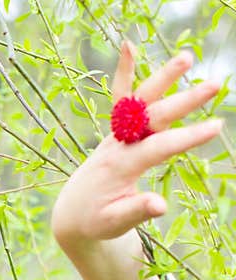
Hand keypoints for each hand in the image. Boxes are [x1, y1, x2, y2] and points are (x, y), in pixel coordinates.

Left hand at [51, 41, 222, 248]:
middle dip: (182, 102)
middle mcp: (116, 145)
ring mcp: (114, 135)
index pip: (157, 148)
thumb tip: (160, 206)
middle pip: (152, 118)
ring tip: (187, 57)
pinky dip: (124, 73)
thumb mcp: (114, 224)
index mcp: (119, 167)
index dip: (186, 138)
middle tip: (215, 85)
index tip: (215, 126)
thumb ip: (136, 212)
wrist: (72, 212)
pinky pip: (120, 98)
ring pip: (138, 102)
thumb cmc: (96, 221)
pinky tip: (128, 46)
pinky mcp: (116, 131)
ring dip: (161, 79)